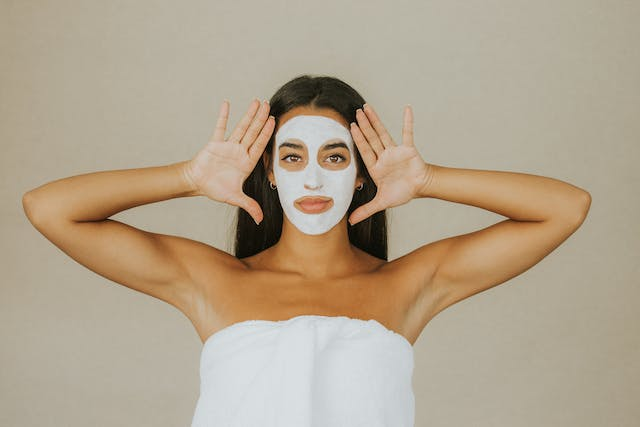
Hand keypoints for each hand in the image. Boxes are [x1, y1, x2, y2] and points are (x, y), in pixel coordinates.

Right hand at [183, 98, 274, 224]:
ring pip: (241, 127)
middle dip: (261, 119)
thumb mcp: (235, 198)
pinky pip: (220, 127)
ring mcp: (228, 146)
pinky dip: (223, 116)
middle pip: (253, 133)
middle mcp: (240, 152)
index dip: (267, 134)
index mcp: (247, 163)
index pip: (260, 145)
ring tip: (257, 101)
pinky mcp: (215, 143)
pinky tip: (227, 103)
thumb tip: (260, 220)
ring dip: (249, 115)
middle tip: (269, 105)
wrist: (197, 183)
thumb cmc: (216, 188)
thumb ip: (249, 206)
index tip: (274, 121)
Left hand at [348, 103, 433, 225]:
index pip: (364, 150)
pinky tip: (407, 109)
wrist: (419, 188)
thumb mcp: (381, 203)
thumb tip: (349, 222)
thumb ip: (365, 210)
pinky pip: (408, 133)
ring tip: (367, 107)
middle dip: (364, 125)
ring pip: (383, 133)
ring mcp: (395, 151)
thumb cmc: (401, 192)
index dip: (357, 139)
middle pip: (371, 138)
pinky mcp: (408, 149)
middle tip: (356, 112)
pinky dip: (408, 121)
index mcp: (376, 167)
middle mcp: (383, 156)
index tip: (350, 127)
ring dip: (376, 120)